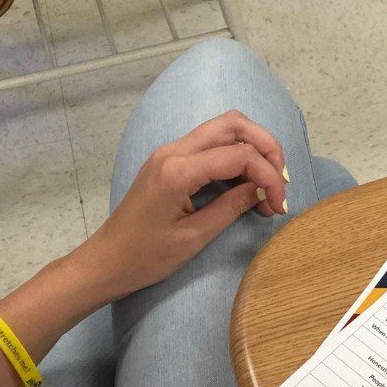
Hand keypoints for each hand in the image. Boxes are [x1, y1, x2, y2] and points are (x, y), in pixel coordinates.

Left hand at [77, 109, 287, 299]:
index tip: (279, 205)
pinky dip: (235, 156)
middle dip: (266, 147)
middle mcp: (173, 151)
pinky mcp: (170, 160)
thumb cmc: (144, 257)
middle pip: (233, 125)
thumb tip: (263, 190)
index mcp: (177, 170)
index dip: (268, 176)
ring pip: (223, 129)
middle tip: (280, 182)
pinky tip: (246, 184)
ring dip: (253, 149)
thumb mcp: (194, 238)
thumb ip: (231, 207)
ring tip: (268, 184)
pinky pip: (210, 145)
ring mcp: (170, 152)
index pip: (239, 155)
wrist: (106, 261)